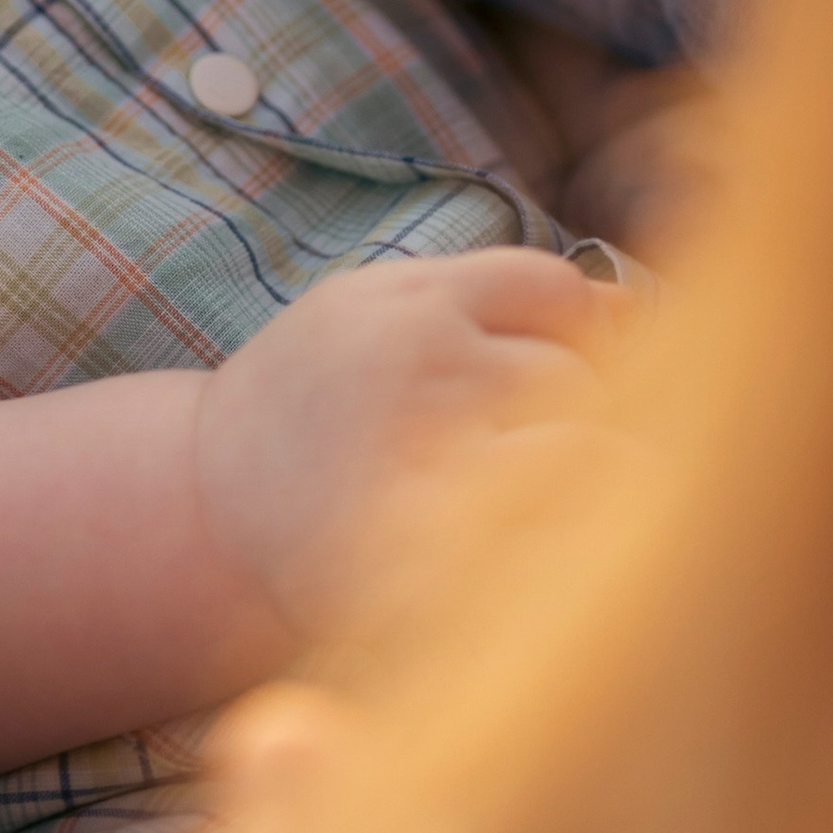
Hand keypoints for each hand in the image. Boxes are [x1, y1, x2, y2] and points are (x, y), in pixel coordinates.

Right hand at [193, 249, 605, 645]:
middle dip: (570, 410)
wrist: (201, 513)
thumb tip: (632, 306)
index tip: (537, 373)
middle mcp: (422, 365)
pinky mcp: (441, 543)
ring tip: (519, 499)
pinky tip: (520, 543)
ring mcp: (434, 453)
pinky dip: (561, 534)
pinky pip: (562, 524)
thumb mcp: (373, 313)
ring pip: (588, 447)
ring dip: (577, 477)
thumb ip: (489, 295)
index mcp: (404, 301)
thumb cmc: (307, 410)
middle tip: (511, 448)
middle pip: (577, 370)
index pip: (554, 289)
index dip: (569, 331)